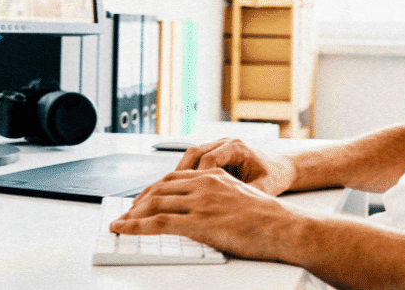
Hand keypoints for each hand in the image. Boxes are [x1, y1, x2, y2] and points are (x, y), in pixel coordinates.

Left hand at [109, 168, 304, 260]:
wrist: (284, 226)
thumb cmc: (269, 217)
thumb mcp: (240, 197)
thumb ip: (218, 197)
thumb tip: (205, 210)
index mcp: (214, 176)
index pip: (174, 178)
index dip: (153, 189)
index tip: (142, 199)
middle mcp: (204, 183)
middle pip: (160, 188)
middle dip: (139, 200)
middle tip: (126, 212)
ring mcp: (201, 202)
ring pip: (155, 203)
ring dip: (132, 213)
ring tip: (120, 222)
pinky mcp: (199, 221)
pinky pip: (159, 222)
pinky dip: (136, 225)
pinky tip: (124, 229)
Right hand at [175, 138, 295, 195]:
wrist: (282, 167)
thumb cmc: (275, 176)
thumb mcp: (264, 188)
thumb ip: (247, 195)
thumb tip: (231, 210)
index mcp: (238, 147)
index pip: (209, 159)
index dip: (197, 178)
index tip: (187, 196)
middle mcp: (226, 143)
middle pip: (195, 152)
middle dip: (181, 172)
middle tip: (169, 191)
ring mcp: (220, 146)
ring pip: (191, 154)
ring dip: (180, 171)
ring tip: (169, 190)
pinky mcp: (216, 153)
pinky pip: (196, 160)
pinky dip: (187, 173)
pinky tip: (179, 189)